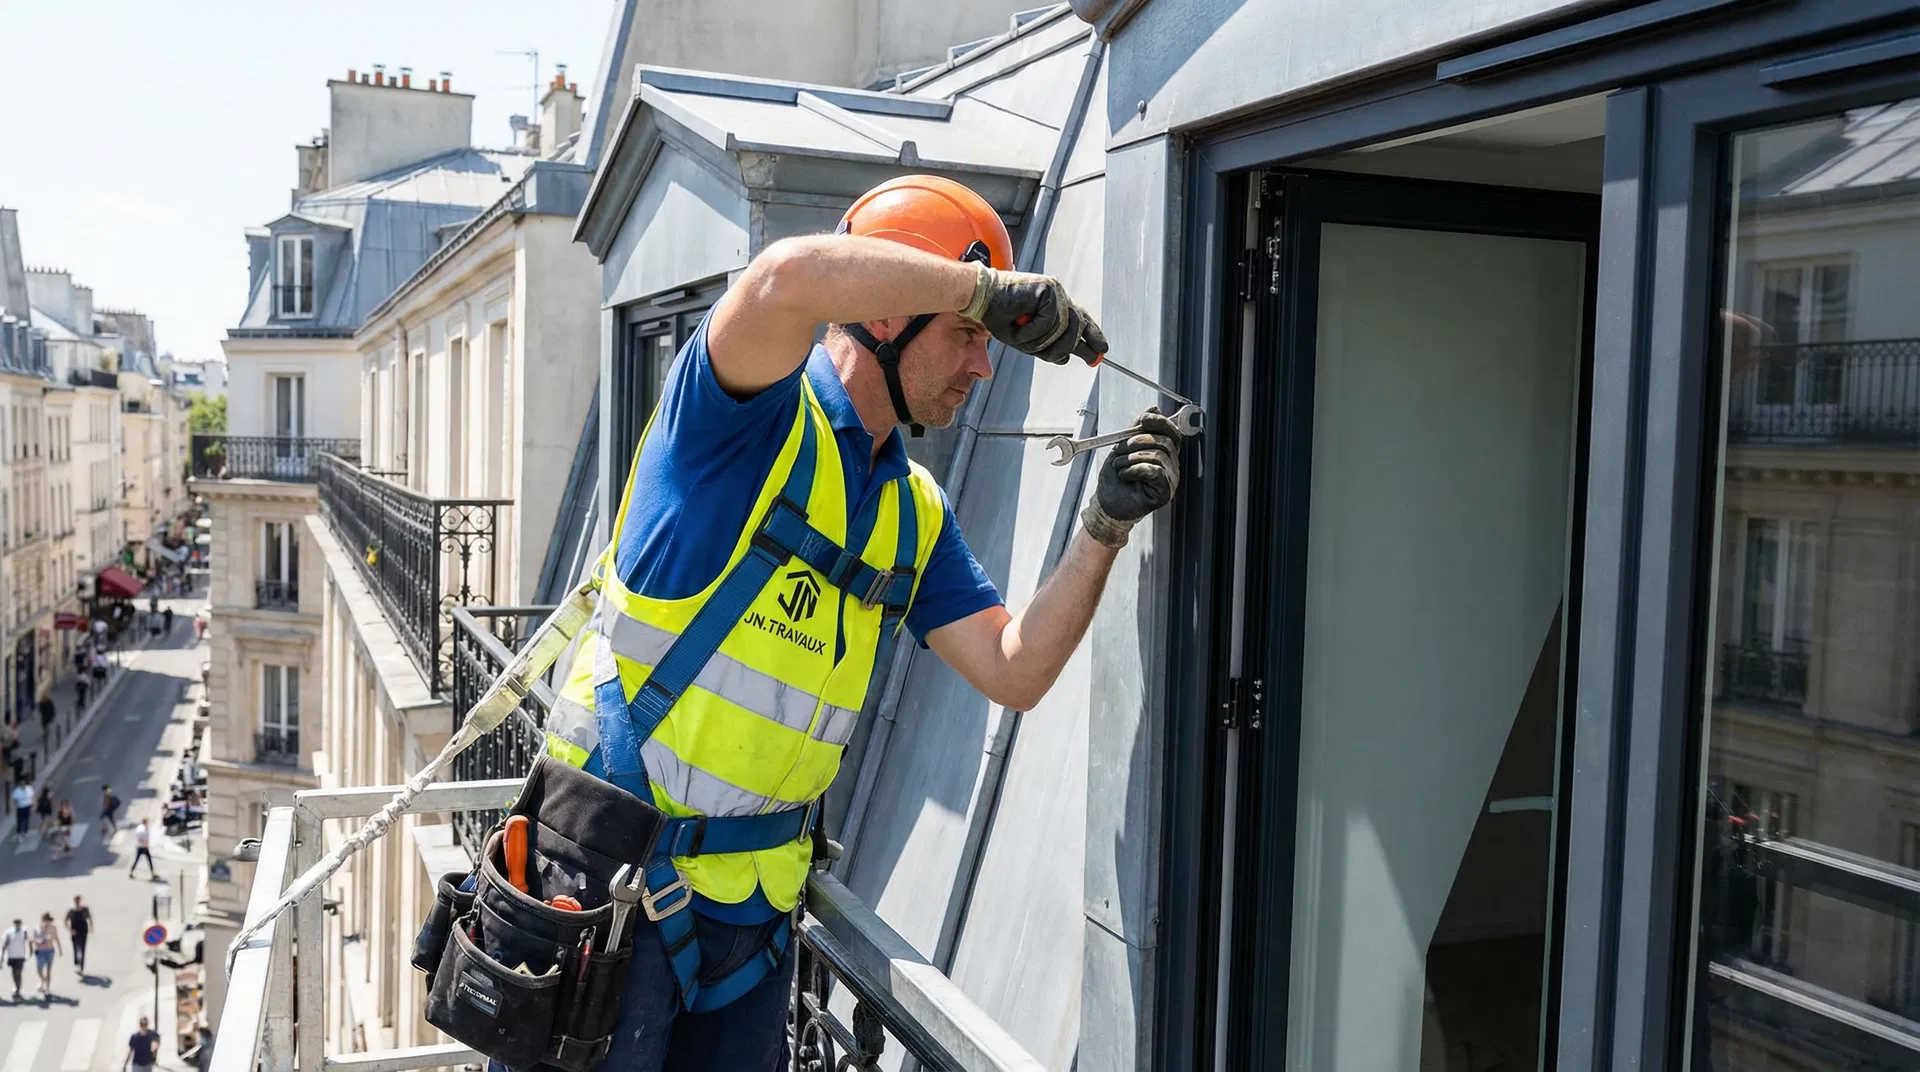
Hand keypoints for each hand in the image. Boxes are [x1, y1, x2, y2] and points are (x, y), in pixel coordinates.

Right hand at [961, 265, 1106, 364]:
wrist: (980, 297)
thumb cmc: (998, 315)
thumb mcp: (1026, 339)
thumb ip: (1047, 346)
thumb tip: (1066, 358)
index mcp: (1054, 306)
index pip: (1080, 320)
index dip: (1092, 335)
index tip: (1102, 349)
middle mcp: (1058, 297)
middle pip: (1078, 327)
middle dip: (1079, 347)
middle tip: (1090, 359)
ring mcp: (1055, 292)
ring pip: (1063, 330)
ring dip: (1042, 342)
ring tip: (1023, 338)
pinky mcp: (1048, 289)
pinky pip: (1050, 321)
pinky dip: (1033, 330)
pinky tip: (1019, 323)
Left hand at [1082, 408, 1180, 547]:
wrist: (1107, 502)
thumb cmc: (1116, 477)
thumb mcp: (1124, 446)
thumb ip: (1138, 427)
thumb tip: (1153, 408)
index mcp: (1165, 452)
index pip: (1172, 431)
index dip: (1160, 422)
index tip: (1143, 420)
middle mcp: (1171, 465)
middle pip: (1164, 441)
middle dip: (1136, 441)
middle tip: (1119, 450)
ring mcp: (1170, 479)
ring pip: (1157, 455)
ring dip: (1131, 458)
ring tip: (1120, 467)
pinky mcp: (1164, 492)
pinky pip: (1154, 470)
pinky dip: (1134, 470)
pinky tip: (1126, 476)